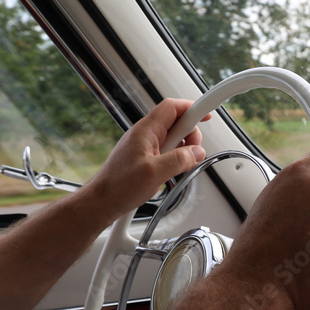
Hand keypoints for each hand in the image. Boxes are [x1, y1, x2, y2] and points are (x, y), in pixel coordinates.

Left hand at [84, 98, 209, 219]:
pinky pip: (167, 150)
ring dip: (183, 149)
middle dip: (191, 135)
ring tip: (179, 166)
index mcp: (145, 130)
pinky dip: (175, 158)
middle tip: (193, 153)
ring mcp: (145, 145)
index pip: (173, 107)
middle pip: (177, 122)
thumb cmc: (118, 186)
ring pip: (174, 138)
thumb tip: (197, 152)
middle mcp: (145, 134)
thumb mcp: (154, 173)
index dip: (193, 107)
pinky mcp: (145, 157)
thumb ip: (179, 160)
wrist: (101, 202)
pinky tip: (172, 172)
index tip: (208, 112)